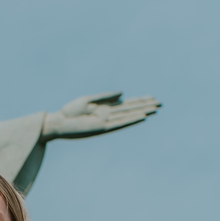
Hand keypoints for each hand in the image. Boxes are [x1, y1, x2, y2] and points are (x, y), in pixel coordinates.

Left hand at [42, 92, 160, 140]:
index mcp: (105, 108)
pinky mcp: (102, 127)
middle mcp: (108, 115)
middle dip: (145, 106)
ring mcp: (106, 121)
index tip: (152, 97)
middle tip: (161, 103)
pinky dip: (131, 120)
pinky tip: (142, 116)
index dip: (139, 100)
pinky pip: (119, 123)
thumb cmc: (69, 112)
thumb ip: (105, 97)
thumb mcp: (88, 100)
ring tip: (156, 109)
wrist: (58, 122)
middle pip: (130, 109)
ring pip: (128, 116)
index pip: (126, 104)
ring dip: (142, 112)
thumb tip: (123, 94)